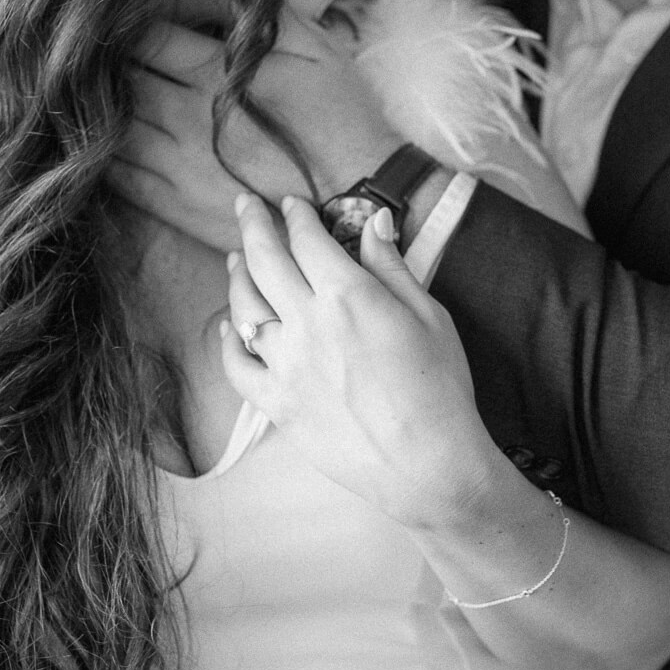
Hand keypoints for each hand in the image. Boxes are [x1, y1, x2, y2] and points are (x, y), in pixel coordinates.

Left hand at [112, 13, 401, 251]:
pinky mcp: (176, 205)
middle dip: (110, 65)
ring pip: (113, 127)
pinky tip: (108, 144)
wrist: (356, 198)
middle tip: (105, 57)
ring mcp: (177, 164)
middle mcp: (187, 116)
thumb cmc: (342, 117)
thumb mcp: (316, 48)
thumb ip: (265, 13)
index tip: (126, 20)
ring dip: (102, 110)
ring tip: (105, 99)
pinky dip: (104, 156)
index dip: (132, 25)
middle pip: (122, 80)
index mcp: (217, 73)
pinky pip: (119, 177)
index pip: (148, 38)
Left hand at [220, 193, 497, 525]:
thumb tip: (373, 223)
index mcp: (348, 296)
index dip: (297, 215)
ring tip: (237, 258)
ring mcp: (286, 366)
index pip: (307, 239)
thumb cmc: (440, 389)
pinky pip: (236, 365)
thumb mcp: (430, 316)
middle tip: (246, 203)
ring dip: (237, 274)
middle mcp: (307, 324)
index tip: (292, 203)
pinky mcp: (277, 404)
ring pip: (244, 306)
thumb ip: (392, 267)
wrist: (428, 466)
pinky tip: (231, 326)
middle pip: (264, 260)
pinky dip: (228, 340)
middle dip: (253, 223)